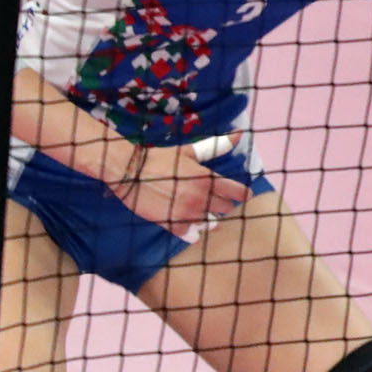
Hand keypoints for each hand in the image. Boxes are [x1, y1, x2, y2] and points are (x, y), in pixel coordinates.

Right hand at [114, 143, 250, 238]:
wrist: (128, 172)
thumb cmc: (160, 159)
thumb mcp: (189, 152)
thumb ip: (215, 147)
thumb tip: (238, 135)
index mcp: (208, 179)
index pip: (237, 192)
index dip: (242, 194)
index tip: (243, 195)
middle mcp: (201, 198)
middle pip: (225, 208)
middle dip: (222, 204)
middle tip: (212, 199)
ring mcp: (187, 213)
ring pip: (210, 223)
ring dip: (208, 219)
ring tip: (199, 212)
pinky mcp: (172, 225)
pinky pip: (192, 236)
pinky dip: (192, 233)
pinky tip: (187, 225)